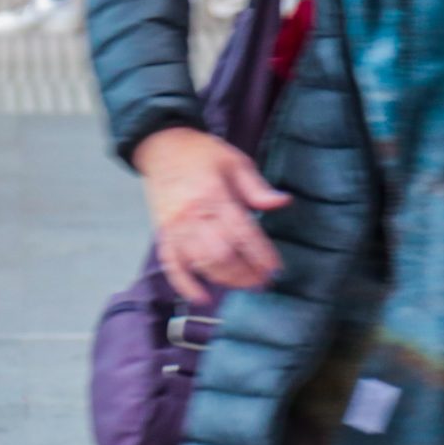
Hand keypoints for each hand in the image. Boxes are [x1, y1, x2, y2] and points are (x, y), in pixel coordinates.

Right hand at [131, 127, 291, 303]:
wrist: (160, 146)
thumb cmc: (200, 153)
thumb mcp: (234, 161)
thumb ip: (257, 187)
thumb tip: (283, 202)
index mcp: (214, 195)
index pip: (242, 233)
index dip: (260, 254)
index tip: (276, 269)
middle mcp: (193, 215)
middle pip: (223, 254)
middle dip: (246, 273)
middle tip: (264, 282)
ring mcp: (175, 227)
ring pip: (201, 263)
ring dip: (225, 279)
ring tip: (245, 285)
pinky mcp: (163, 234)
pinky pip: (172, 265)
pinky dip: (185, 285)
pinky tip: (202, 298)